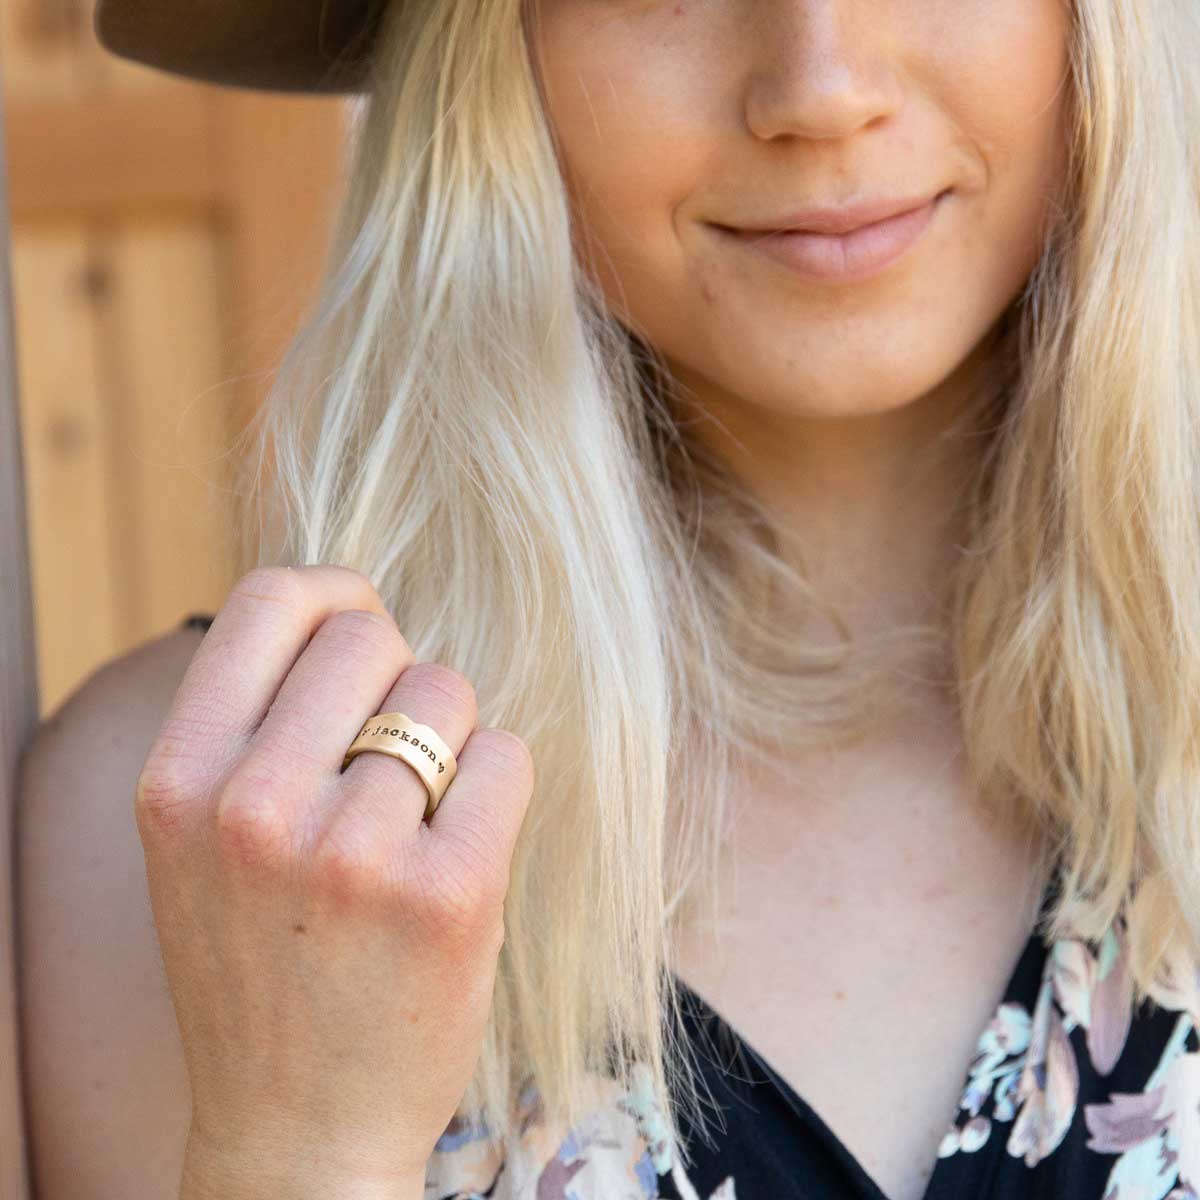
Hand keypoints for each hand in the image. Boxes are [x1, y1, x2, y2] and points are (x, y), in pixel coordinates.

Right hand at [134, 565, 533, 1187]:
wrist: (303, 1129)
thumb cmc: (264, 964)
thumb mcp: (205, 840)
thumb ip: (258, 723)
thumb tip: (353, 605)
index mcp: (180, 781)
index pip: (270, 600)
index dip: (331, 596)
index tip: (359, 634)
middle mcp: (252, 807)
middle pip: (372, 635)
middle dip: (394, 684)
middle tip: (384, 768)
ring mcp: (352, 852)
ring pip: (448, 693)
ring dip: (447, 746)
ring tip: (412, 828)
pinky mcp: (449, 893)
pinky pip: (507, 756)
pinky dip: (497, 790)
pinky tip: (458, 854)